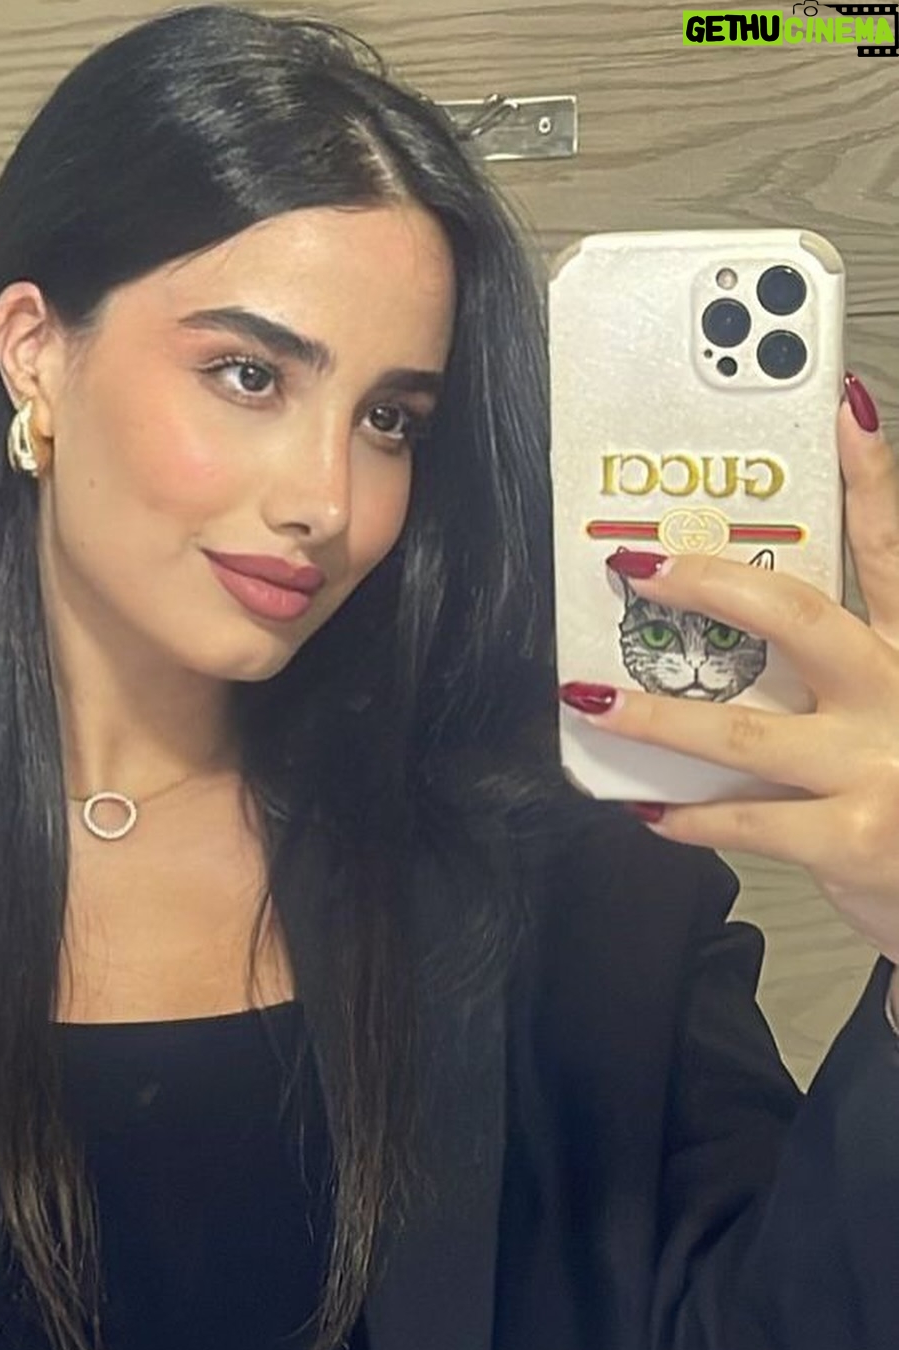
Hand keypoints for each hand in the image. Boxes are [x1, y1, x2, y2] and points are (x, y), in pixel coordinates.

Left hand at [559, 376, 898, 996]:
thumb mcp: (893, 715)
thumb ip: (835, 673)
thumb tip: (725, 635)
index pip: (889, 551)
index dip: (870, 475)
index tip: (841, 404)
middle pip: (801, 617)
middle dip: (711, 585)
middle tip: (637, 564)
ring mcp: (880, 769)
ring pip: (742, 731)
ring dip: (655, 716)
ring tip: (589, 699)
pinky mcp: (854, 838)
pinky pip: (743, 819)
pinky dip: (687, 816)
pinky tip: (648, 811)